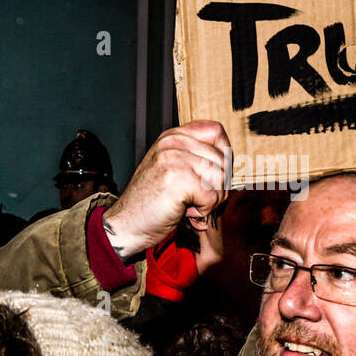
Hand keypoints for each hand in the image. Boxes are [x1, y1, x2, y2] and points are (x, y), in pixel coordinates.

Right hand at [103, 121, 231, 259]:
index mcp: (173, 137)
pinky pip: (212, 197)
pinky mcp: (178, 180)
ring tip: (190, 204)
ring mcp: (174, 159)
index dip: (224, 154)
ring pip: (221, 178)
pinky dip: (203, 211)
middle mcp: (173, 143)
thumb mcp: (170, 168)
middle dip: (218, 185)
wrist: (126, 224)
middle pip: (223, 159)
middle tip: (197, 197)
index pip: (216, 131)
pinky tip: (185, 211)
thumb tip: (229, 160)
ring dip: (211, 199)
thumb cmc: (149, 202)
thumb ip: (194, 157)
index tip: (215, 173)